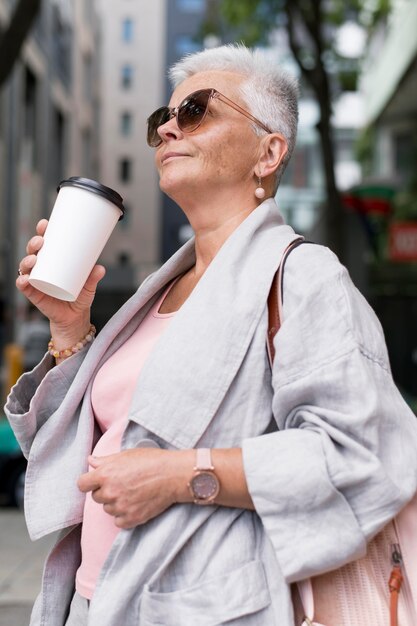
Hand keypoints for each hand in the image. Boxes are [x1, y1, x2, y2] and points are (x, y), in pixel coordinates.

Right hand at [17, 219, 104, 345]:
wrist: (75, 318)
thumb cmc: (80, 296)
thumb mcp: (89, 286)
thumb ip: (93, 277)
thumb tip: (100, 268)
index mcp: (53, 260)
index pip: (45, 243)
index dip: (42, 232)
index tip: (45, 224)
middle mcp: (42, 268)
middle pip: (33, 251)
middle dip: (34, 243)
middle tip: (41, 241)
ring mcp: (36, 280)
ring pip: (26, 266)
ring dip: (27, 260)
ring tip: (34, 259)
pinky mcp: (34, 294)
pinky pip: (24, 286)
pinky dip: (22, 282)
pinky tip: (25, 279)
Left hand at [77, 448, 193, 528]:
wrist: (173, 475)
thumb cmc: (151, 460)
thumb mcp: (126, 455)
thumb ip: (105, 460)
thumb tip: (91, 461)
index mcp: (105, 474)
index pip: (82, 484)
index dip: (89, 482)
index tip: (97, 481)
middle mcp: (109, 492)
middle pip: (96, 497)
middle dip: (106, 491)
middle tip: (123, 484)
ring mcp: (120, 507)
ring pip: (108, 509)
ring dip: (116, 503)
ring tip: (132, 493)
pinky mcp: (131, 519)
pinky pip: (118, 521)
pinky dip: (125, 515)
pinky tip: (135, 504)